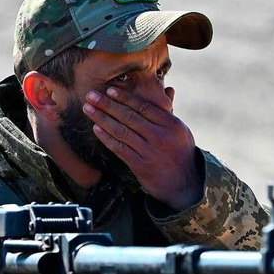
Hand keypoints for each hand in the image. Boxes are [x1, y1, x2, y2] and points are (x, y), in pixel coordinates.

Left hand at [84, 86, 202, 210]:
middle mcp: (160, 136)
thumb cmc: (181, 152)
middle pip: (129, 117)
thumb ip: (169, 111)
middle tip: (90, 95)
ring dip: (101, 119)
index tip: (109, 90)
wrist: (185, 183)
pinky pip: (120, 149)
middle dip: (107, 105)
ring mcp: (149, 152)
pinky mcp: (140, 166)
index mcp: (171, 124)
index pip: (143, 107)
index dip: (124, 98)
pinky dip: (107, 138)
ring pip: (121, 131)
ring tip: (88, 109)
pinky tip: (96, 128)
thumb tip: (168, 89)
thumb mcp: (181, 130)